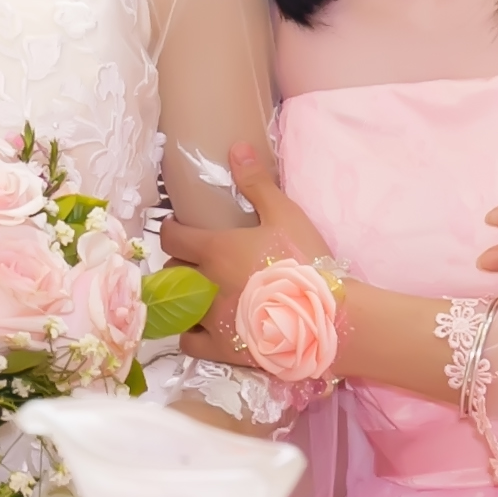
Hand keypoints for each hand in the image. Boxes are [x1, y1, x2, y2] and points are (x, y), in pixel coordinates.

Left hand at [163, 140, 341, 373]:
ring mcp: (210, 319)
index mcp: (214, 249)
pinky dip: (190, 333)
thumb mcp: (284, 214)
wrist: (326, 316)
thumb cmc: (305, 262)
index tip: (179, 228)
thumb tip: (237, 148)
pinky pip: (188, 342)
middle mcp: (204, 284)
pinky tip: (202, 327)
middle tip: (197, 260)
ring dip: (183, 297)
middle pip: (173, 269)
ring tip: (198, 293)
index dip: (171, 230)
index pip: (171, 236)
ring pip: (177, 305)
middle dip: (180, 262)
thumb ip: (256, 183)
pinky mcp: (221, 348)